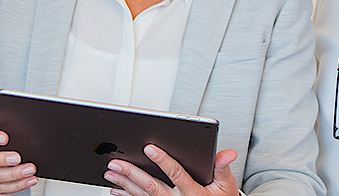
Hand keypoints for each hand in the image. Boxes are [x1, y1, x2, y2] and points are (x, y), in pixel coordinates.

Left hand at [103, 145, 238, 195]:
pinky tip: (115, 189)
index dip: (162, 161)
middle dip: (133, 173)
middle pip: (152, 187)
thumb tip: (228, 153)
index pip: (176, 174)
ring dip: (124, 184)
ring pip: (142, 195)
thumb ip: (222, 167)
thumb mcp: (226, 185)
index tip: (149, 148)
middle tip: (116, 163)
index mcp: (194, 193)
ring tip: (110, 172)